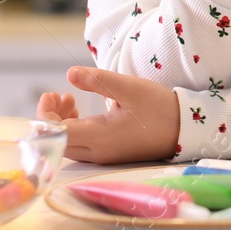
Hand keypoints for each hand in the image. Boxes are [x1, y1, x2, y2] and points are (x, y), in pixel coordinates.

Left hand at [35, 66, 180, 163]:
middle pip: (57, 142)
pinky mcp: (108, 154)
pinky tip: (80, 112)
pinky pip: (79, 145)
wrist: (185, 129)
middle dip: (50, 118)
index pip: (57, 134)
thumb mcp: (130, 88)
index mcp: (100, 137)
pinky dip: (73, 128)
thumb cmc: (160, 108)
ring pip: (67, 144)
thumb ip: (98, 81)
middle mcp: (97, 152)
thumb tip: (69, 73)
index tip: (50, 94)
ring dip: (61, 123)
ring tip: (69, 99)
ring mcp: (102, 156)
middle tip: (58, 94)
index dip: (45, 116)